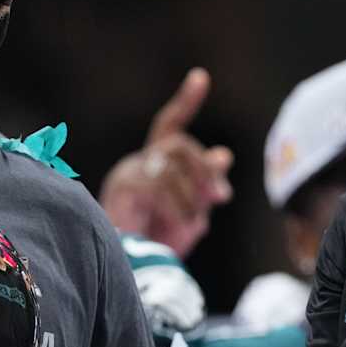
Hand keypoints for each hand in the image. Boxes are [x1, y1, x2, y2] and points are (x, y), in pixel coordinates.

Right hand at [100, 68, 233, 258]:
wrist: (132, 269)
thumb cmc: (159, 243)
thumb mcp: (193, 211)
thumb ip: (206, 184)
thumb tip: (224, 154)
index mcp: (156, 163)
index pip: (171, 123)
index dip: (186, 101)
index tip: (200, 77)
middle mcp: (140, 161)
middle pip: (178, 144)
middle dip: (204, 169)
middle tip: (221, 198)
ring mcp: (128, 172)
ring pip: (170, 165)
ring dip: (192, 194)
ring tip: (197, 223)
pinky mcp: (122, 188)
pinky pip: (159, 185)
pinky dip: (178, 207)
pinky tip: (186, 226)